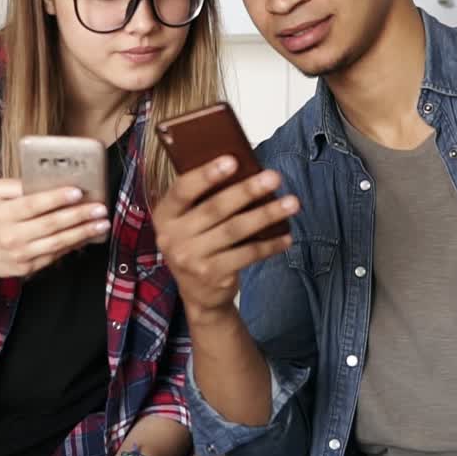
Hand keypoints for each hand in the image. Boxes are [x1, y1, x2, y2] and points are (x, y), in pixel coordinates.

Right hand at [0, 179, 109, 278]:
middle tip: (100, 207)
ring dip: (83, 232)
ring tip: (102, 223)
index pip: (33, 204)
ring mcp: (21, 254)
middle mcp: (12, 235)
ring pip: (57, 242)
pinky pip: (56, 254)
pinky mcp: (29, 267)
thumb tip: (47, 180)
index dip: (56, 198)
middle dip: (79, 215)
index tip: (78, 191)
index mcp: (2, 213)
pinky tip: (88, 235)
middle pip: (50, 224)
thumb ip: (16, 185)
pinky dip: (74, 244)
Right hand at [154, 156, 297, 320]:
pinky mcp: (212, 275)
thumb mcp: (189, 222)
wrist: (199, 295)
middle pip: (215, 208)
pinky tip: (286, 236)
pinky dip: (269, 245)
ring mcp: (191, 258)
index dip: (206, 174)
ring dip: (267, 214)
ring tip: (291, 203)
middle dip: (248, 191)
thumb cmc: (199, 244)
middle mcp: (172, 237)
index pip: (182, 190)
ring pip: (235, 230)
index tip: (232, 160)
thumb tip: (245, 169)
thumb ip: (204, 199)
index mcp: (165, 215)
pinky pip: (247, 255)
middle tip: (274, 177)